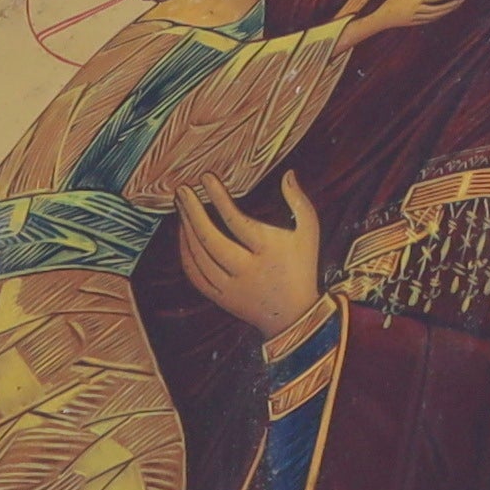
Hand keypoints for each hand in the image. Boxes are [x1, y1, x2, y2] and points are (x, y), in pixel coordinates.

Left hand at [173, 175, 326, 340]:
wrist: (295, 315)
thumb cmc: (302, 267)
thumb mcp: (309, 232)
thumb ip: (299, 202)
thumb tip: (288, 173)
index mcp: (269, 251)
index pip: (237, 221)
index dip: (219, 198)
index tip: (206, 178)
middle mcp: (247, 270)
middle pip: (210, 240)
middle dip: (192, 212)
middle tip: (182, 191)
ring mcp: (231, 287)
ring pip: (199, 257)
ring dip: (186, 230)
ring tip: (181, 207)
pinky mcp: (221, 298)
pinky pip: (195, 275)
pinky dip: (185, 253)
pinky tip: (183, 235)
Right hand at [330, 0, 467, 47]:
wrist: (382, 18)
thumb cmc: (393, 0)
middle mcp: (419, 9)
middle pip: (441, 8)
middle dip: (452, 4)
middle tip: (462, 0)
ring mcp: (418, 18)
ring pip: (437, 15)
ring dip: (447, 11)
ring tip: (455, 6)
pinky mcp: (416, 24)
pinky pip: (431, 20)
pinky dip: (439, 16)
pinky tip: (444, 13)